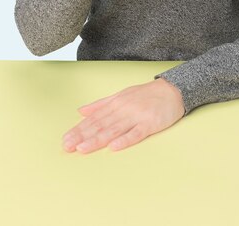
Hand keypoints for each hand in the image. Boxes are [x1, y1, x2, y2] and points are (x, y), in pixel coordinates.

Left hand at [62, 78, 184, 153]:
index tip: (66, 139)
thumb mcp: (121, 95)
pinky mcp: (150, 123)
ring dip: (97, 140)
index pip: (94, 118)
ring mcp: (136, 116)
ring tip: (83, 148)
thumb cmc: (146, 94)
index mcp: (115, 103)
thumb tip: (81, 111)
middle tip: (67, 146)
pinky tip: (113, 147)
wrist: (172, 90)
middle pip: (100, 125)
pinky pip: (135, 133)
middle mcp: (123, 109)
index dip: (79, 129)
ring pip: (113, 130)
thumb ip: (101, 104)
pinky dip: (124, 140)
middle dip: (82, 136)